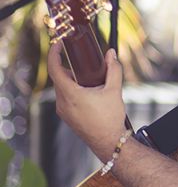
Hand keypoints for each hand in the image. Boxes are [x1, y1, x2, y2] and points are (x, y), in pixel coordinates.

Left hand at [46, 44, 127, 160]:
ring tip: (89, 79)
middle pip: (59, 78)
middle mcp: (62, 102)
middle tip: (81, 61)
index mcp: (71, 94)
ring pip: (62, 88)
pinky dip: (73, 90)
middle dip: (69, 67)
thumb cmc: (110, 118)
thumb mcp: (114, 90)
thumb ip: (113, 70)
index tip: (58, 45)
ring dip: (72, 80)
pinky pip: (65, 98)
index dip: (54, 54)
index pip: (55, 69)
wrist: (108, 141)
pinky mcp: (67, 116)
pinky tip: (88, 93)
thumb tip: (111, 54)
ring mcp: (63, 110)